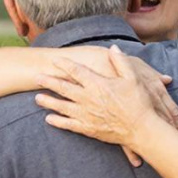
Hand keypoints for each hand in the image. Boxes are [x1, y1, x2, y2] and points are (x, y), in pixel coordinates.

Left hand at [35, 45, 160, 152]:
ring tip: (37, 98)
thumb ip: (121, 61)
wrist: (141, 129)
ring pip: (62, 107)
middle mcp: (88, 99)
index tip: (54, 60)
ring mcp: (86, 115)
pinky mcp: (88, 129)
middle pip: (64, 88)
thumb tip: (113, 48)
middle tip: (36, 77)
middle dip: (49, 82)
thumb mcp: (132, 78)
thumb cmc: (138, 103)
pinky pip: (69, 125)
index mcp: (98, 84)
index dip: (64, 65)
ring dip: (48, 102)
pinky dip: (58, 122)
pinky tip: (49, 119)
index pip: (76, 71)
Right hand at [117, 53, 177, 166]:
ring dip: (154, 148)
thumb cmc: (113, 64)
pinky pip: (125, 142)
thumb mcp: (135, 64)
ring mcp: (129, 116)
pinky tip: (137, 161)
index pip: (172, 111)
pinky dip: (132, 152)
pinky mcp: (114, 123)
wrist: (87, 69)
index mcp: (152, 91)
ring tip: (161, 159)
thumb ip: (153, 74)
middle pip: (163, 125)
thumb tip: (168, 79)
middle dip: (172, 137)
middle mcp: (143, 105)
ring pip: (145, 135)